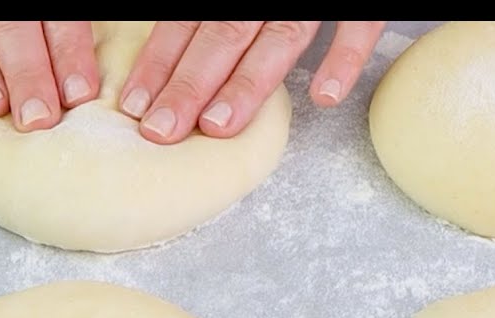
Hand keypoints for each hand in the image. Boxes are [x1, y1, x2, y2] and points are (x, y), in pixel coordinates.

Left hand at [120, 21, 387, 143]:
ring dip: (248, 83)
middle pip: (224, 32)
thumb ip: (210, 12)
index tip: (136, 102)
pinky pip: (358, 24)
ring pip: (280, 35)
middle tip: (162, 129)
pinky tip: (324, 96)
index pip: (187, 17)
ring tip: (219, 126)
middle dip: (190, 83)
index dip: (160, 59)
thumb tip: (174, 41)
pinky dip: (344, 57)